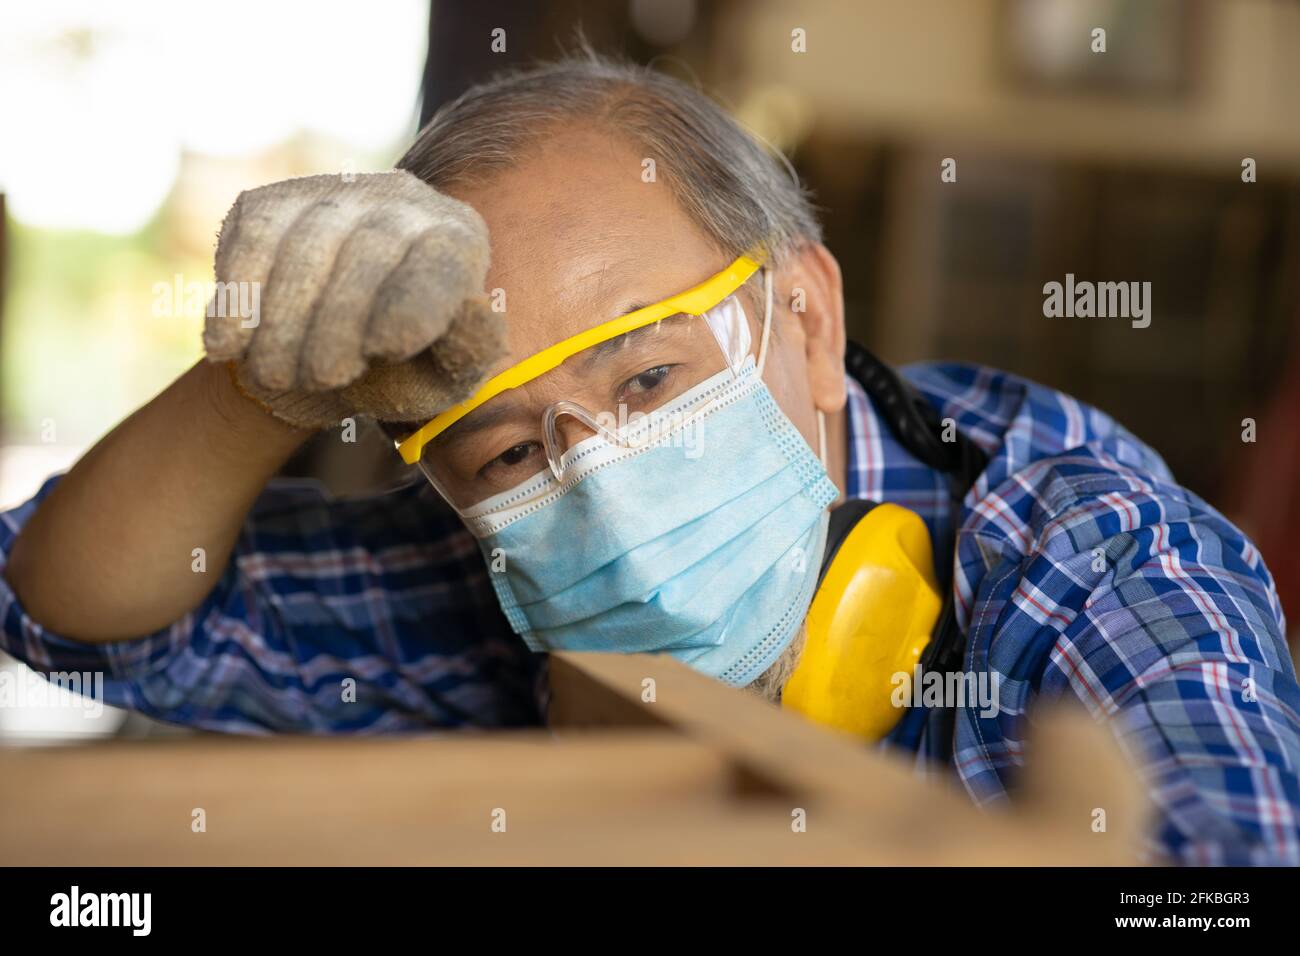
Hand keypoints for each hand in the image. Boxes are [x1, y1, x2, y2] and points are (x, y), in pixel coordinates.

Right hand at [203, 170, 504, 428]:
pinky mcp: (272, 202)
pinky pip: (251, 240)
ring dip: (283, 319)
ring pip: (304, 244)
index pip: (440, 262)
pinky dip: (236, 297)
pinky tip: (227, 347)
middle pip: (368, 250)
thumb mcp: (444, 377)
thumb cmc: (400, 372)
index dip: (414, 298)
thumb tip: (475, 311)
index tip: (390, 344)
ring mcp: (335, 193)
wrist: (324, 358)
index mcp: (458, 242)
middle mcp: (404, 201)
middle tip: (321, 377)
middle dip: (338, 319)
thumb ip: (467, 351)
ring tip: (278, 373)